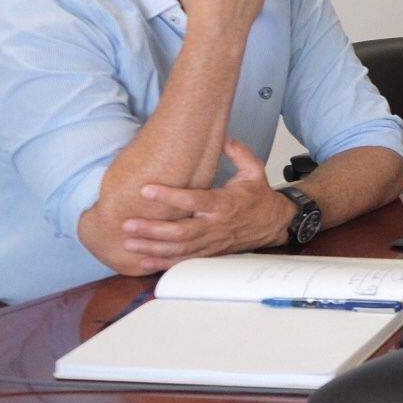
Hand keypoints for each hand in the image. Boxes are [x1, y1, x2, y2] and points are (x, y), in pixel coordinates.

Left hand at [120, 141, 296, 270]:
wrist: (274, 223)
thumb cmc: (260, 197)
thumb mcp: (255, 170)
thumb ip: (239, 153)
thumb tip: (224, 139)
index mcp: (224, 203)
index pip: (194, 201)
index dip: (170, 196)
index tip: (147, 190)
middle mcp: (215, 225)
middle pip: (181, 232)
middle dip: (152, 230)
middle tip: (128, 224)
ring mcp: (212, 242)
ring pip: (179, 249)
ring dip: (152, 248)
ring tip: (128, 243)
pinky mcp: (209, 252)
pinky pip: (184, 261)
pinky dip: (163, 263)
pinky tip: (144, 261)